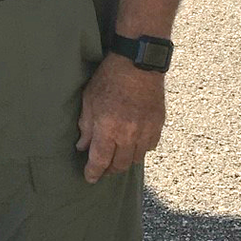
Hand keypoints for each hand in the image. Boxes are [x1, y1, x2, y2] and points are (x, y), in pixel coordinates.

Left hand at [76, 55, 165, 182]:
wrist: (138, 62)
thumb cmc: (109, 78)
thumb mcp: (89, 100)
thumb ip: (86, 126)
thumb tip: (83, 146)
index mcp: (108, 129)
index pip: (100, 161)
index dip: (93, 173)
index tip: (89, 178)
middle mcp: (129, 134)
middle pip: (119, 165)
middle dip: (109, 170)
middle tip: (102, 168)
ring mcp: (146, 130)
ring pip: (136, 159)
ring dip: (125, 160)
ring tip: (118, 156)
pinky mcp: (158, 124)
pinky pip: (150, 146)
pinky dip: (141, 149)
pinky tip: (133, 143)